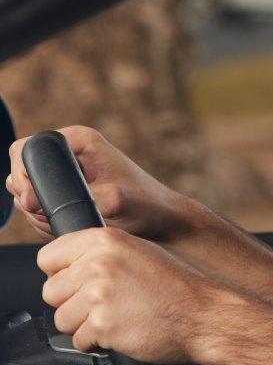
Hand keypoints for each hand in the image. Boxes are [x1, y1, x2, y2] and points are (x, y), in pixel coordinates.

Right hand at [7, 126, 194, 242]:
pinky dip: (47, 222)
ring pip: (25, 196)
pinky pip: (36, 209)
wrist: (162, 222)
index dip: (24, 177)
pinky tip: (74, 225)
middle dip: (32, 201)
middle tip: (61, 215)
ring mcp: (64, 174)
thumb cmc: (148, 205)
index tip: (37, 201)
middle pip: (19, 174)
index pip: (26, 149)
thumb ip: (80, 197)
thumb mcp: (118, 201)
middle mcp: (69, 153)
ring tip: (76, 219)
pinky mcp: (64, 193)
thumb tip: (40, 200)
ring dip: (40, 215)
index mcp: (79, 140)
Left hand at [38, 227, 229, 364]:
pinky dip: (97, 342)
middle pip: (51, 291)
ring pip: (61, 319)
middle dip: (73, 302)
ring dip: (84, 325)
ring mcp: (99, 294)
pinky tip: (123, 330)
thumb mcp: (140, 252)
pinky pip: (78, 341)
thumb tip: (68, 267)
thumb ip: (102, 254)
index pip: (48, 257)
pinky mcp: (101, 324)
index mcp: (105, 240)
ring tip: (117, 316)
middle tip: (108, 303)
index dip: (64, 273)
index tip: (82, 282)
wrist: (203, 315)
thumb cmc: (178, 287)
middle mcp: (98, 263)